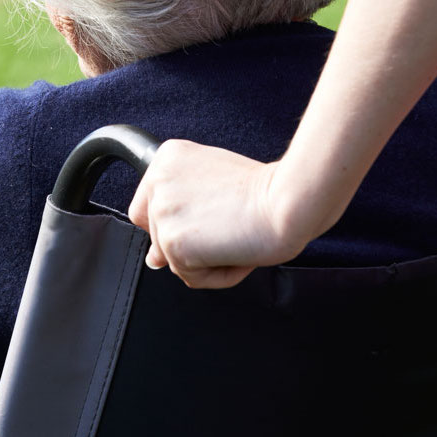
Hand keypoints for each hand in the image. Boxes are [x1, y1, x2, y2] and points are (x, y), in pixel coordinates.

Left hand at [127, 139, 304, 288]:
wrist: (288, 202)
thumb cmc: (266, 191)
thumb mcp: (214, 186)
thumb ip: (181, 212)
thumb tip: (153, 259)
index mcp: (167, 159)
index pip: (148, 206)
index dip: (180, 221)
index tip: (208, 218)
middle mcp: (157, 181)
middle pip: (160, 237)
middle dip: (195, 243)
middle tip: (229, 224)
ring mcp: (162, 212)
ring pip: (175, 261)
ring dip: (209, 260)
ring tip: (236, 235)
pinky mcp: (172, 242)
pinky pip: (191, 278)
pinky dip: (219, 275)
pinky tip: (237, 251)